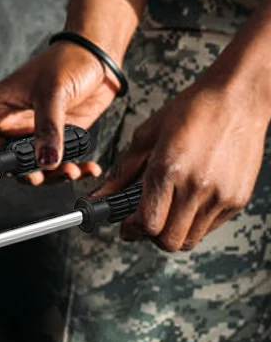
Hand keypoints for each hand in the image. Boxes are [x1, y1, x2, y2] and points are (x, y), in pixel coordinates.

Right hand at [0, 42, 116, 179]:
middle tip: (40, 174)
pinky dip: (74, 169)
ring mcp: (36, 133)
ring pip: (34, 167)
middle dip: (23, 172)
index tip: (3, 164)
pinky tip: (87, 168)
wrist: (98, 59)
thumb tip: (45, 161)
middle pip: (5, 160)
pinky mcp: (59, 138)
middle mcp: (13, 124)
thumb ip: (48, 128)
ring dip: (52, 175)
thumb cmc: (67, 62)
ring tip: (72, 170)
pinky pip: (60, 163)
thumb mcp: (52, 92)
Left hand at [97, 74, 270, 251]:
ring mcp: (221, 197)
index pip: (148, 222)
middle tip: (142, 221)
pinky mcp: (237, 200)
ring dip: (172, 232)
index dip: (131, 229)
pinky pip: (210, 227)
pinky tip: (186, 202)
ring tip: (165, 210)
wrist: (236, 101)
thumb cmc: (192, 110)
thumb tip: (103, 193)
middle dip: (150, 236)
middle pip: (169, 240)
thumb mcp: (147, 135)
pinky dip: (194, 223)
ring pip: (190, 239)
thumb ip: (124, 170)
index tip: (124, 224)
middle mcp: (197, 187)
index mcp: (169, 169)